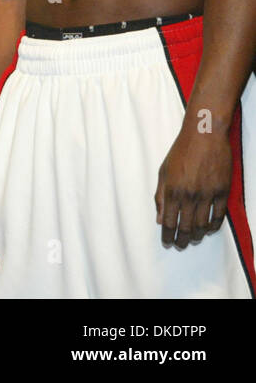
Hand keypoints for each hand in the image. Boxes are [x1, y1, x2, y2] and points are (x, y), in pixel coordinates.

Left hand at [155, 122, 231, 249]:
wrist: (204, 137)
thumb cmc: (180, 152)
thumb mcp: (163, 171)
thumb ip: (160, 196)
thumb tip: (159, 218)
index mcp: (172, 190)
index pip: (169, 222)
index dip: (168, 235)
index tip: (167, 242)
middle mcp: (189, 196)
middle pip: (186, 227)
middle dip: (182, 240)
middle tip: (180, 245)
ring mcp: (207, 195)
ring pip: (202, 225)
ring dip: (197, 235)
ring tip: (192, 239)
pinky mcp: (222, 192)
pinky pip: (218, 216)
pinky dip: (212, 226)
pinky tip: (208, 229)